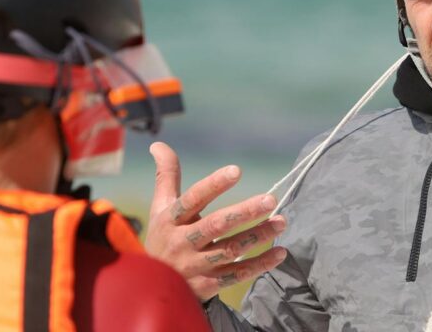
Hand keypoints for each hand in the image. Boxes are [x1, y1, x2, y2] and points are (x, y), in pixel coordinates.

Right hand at [144, 141, 288, 300]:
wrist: (150, 287)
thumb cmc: (162, 237)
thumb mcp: (161, 207)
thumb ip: (167, 176)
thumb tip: (158, 144)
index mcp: (171, 220)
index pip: (193, 199)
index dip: (214, 185)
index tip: (236, 170)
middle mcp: (182, 242)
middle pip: (216, 225)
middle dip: (244, 212)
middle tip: (270, 199)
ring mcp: (194, 266)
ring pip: (230, 250)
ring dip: (257, 236)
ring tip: (281, 221)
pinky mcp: (207, 285)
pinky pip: (236, 275)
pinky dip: (259, 265)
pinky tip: (280, 253)